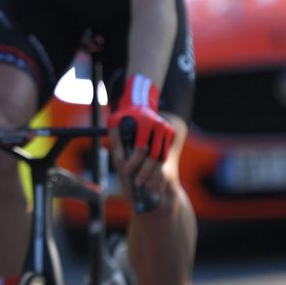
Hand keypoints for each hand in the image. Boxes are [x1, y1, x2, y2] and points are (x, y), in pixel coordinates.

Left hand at [108, 72, 174, 192]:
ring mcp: (167, 129)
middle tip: (138, 182)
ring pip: (162, 156)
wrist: (140, 102)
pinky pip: (166, 153)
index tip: (127, 171)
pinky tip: (151, 174)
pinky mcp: (171, 133)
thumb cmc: (124, 115)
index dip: (134, 162)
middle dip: (146, 172)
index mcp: (145, 123)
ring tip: (145, 182)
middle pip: (154, 156)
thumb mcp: (114, 123)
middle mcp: (159, 126)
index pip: (141, 148)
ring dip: (154, 171)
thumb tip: (121, 158)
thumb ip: (115, 139)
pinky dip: (159, 165)